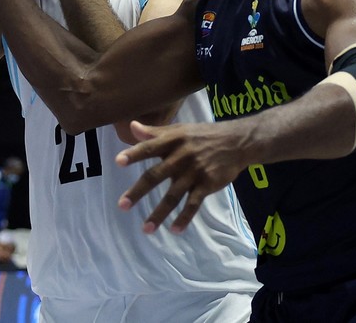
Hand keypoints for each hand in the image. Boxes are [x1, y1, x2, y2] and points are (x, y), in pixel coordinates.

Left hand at [116, 121, 249, 233]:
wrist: (237, 142)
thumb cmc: (203, 135)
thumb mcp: (179, 129)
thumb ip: (154, 132)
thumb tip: (131, 126)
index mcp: (173, 141)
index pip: (150, 147)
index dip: (135, 154)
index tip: (118, 162)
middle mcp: (181, 156)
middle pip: (156, 175)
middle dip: (139, 191)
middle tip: (122, 205)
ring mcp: (195, 171)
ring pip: (174, 195)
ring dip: (159, 213)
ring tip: (146, 229)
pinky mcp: (207, 184)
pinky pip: (194, 203)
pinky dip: (185, 217)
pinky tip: (175, 230)